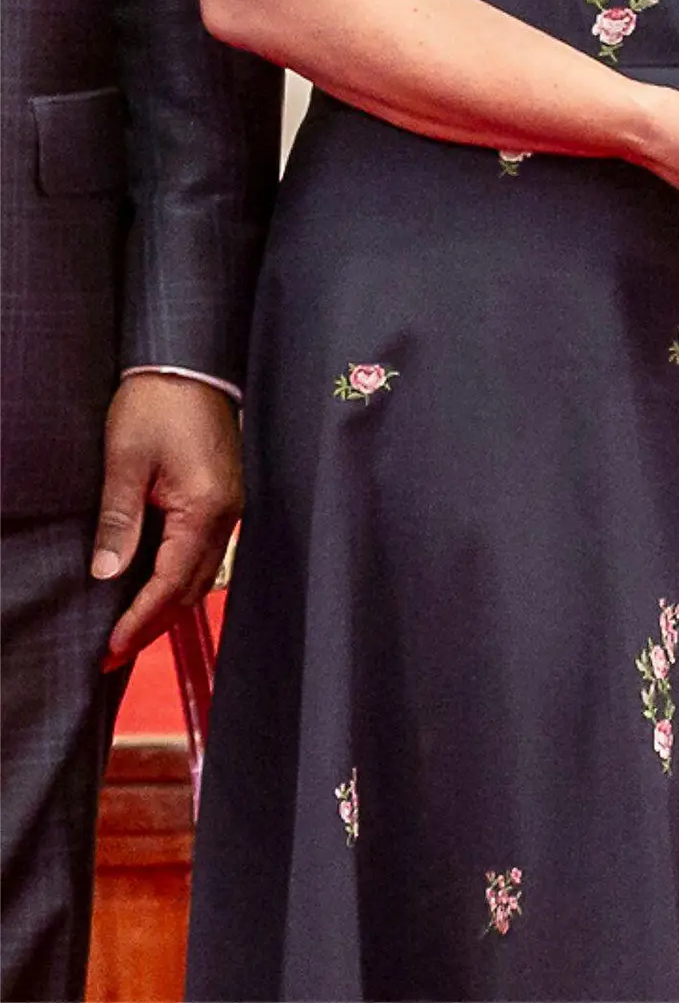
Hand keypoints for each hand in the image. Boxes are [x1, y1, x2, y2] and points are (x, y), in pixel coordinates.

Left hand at [92, 373, 241, 667]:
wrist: (189, 365)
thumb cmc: (156, 406)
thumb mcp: (125, 461)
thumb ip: (120, 519)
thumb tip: (107, 574)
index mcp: (205, 508)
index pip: (170, 581)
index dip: (139, 619)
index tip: (110, 648)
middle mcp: (226, 515)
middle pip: (191, 587)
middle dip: (152, 625)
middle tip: (113, 654)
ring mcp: (230, 506)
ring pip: (200, 574)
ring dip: (166, 606)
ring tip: (129, 631)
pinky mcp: (223, 497)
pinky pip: (202, 553)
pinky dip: (177, 580)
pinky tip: (153, 588)